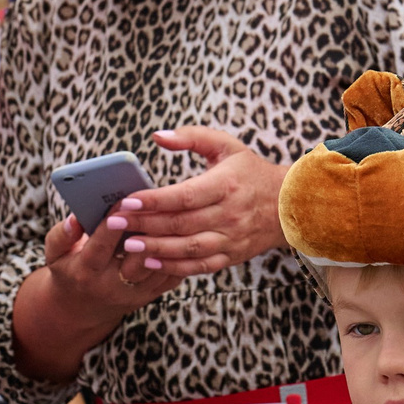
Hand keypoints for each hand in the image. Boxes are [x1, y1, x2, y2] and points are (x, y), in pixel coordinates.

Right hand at [36, 203, 185, 322]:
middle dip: (146, 231)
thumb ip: (60, 236)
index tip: (122, 201)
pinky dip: (178, 253)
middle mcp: (112, 286)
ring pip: (158, 266)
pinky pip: (171, 273)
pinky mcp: (152, 295)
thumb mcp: (55, 255)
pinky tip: (179, 232)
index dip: (112, 226)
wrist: (83, 308)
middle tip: (156, 205)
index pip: (101, 248)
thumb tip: (74, 219)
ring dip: (167, 240)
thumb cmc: (69, 270)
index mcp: (86, 273)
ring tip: (172, 213)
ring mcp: (135, 293)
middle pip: (136, 259)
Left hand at [109, 127, 289, 276]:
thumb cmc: (251, 172)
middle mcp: (230, 214)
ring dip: (155, 248)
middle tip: (114, 223)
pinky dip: (174, 267)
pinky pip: (199, 266)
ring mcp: (231, 238)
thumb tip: (157, 136)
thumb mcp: (226, 146)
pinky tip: (151, 261)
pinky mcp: (231, 256)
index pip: (184, 195)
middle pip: (181, 223)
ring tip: (127, 245)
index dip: (154, 200)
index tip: (127, 200)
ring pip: (188, 248)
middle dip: (144, 224)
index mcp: (226, 185)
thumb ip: (191, 137)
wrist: (290, 205)